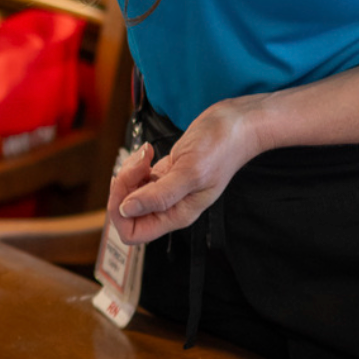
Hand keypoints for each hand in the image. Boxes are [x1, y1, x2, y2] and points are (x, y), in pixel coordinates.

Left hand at [108, 97, 270, 243]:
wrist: (237, 125)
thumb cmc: (222, 147)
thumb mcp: (190, 172)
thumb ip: (159, 195)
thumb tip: (126, 210)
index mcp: (176, 215)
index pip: (133, 233)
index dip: (120, 214)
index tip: (129, 187)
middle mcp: (169, 207)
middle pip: (126, 212)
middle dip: (123, 187)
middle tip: (138, 164)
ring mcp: (167, 189)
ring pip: (130, 192)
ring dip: (129, 171)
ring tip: (146, 154)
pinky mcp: (165, 173)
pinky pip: (137, 177)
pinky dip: (136, 163)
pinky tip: (148, 151)